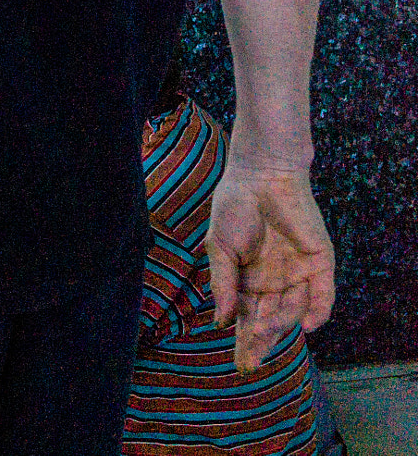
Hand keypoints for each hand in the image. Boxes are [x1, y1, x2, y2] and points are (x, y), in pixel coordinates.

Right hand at [207, 162, 334, 371]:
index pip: (247, 318)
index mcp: (247, 282)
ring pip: (293, 311)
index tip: (241, 364)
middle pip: (270, 322)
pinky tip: (307, 325)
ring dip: (279, 324)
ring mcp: (298, 275)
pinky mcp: (320, 265)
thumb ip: (222, 284)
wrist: (262, 177)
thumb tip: (220, 321)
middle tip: (250, 362)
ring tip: (261, 330)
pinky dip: (318, 311)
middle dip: (260, 343)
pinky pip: (323, 296)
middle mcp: (274, 283)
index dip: (244, 341)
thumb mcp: (220, 248)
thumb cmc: (234, 209)